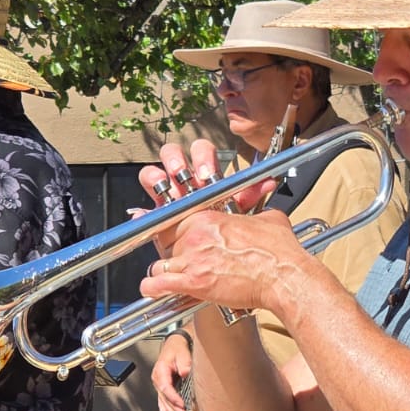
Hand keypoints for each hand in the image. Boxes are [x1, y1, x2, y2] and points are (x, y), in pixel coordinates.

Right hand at [138, 140, 274, 254]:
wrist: (212, 258)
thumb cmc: (224, 230)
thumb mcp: (238, 211)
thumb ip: (250, 195)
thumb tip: (267, 182)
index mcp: (203, 176)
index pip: (199, 152)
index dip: (201, 157)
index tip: (206, 172)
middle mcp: (182, 183)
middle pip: (172, 154)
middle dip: (175, 160)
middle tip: (182, 174)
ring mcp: (166, 198)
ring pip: (152, 174)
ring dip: (156, 177)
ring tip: (164, 188)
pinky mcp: (153, 219)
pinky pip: (142, 212)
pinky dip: (142, 214)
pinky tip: (145, 215)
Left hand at [140, 207, 305, 315]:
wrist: (283, 276)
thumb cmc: (279, 251)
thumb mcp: (268, 220)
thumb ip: (256, 215)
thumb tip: (261, 218)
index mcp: (208, 217)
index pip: (173, 220)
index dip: (173, 232)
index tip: (174, 238)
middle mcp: (196, 235)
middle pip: (165, 242)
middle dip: (170, 254)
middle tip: (179, 262)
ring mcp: (193, 258)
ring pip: (159, 263)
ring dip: (163, 272)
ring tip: (168, 278)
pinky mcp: (195, 282)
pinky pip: (159, 284)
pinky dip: (153, 288)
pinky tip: (151, 290)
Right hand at [151, 332, 193, 410]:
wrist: (174, 345)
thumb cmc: (177, 348)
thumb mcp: (182, 353)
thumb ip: (184, 363)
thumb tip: (184, 372)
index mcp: (161, 370)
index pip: (165, 387)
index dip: (173, 397)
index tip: (181, 404)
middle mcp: (157, 378)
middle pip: (164, 397)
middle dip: (173, 408)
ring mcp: (159, 383)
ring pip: (163, 400)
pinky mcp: (163, 386)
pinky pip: (162, 400)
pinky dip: (164, 410)